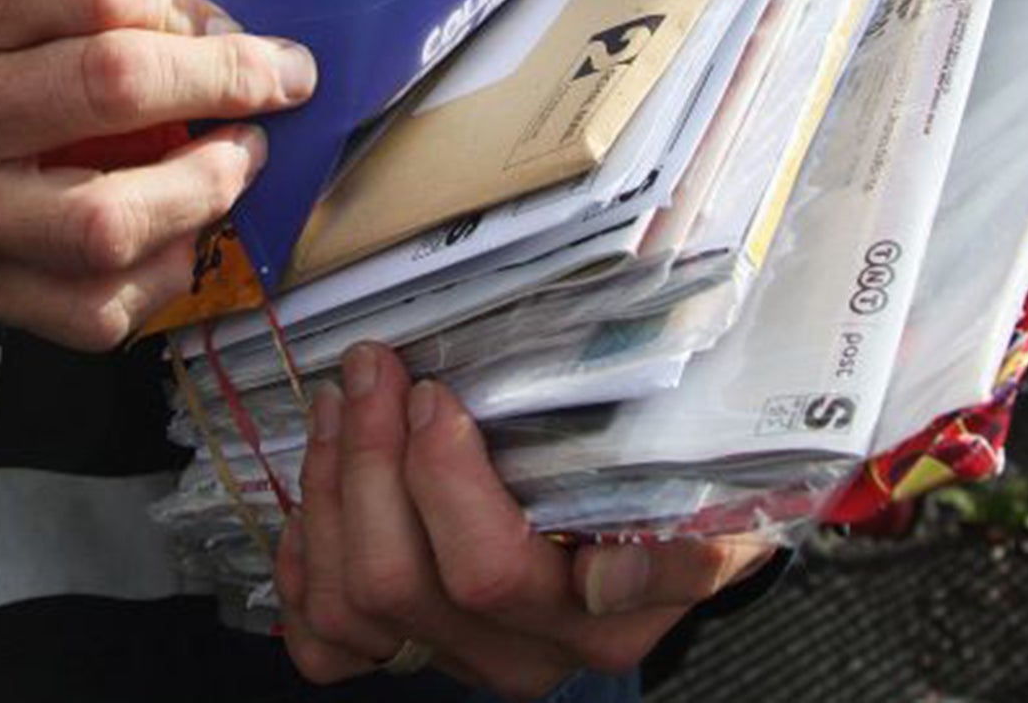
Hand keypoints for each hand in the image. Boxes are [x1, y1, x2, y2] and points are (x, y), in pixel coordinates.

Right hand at [0, 0, 314, 349]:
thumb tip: (225, 37)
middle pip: (107, 89)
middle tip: (281, 84)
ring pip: (106, 224)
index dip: (189, 9)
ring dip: (205, 191)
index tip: (239, 30)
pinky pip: (91, 311)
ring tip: (236, 160)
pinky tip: (183, 234)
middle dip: (224, 84)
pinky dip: (163, 276)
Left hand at [275, 344, 774, 699]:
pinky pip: (327, 644)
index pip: (489, 572)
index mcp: (599, 620)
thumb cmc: (690, 499)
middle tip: (374, 369)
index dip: (442, 484)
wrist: (676, 544)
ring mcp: (460, 660)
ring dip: (331, 489)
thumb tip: (611, 574)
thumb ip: (691, 547)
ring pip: (352, 601)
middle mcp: (524, 653)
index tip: (434, 394)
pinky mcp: (411, 658)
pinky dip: (304, 569)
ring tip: (339, 402)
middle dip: (370, 456)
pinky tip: (315, 501)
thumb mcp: (723, 508)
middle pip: (400, 578)